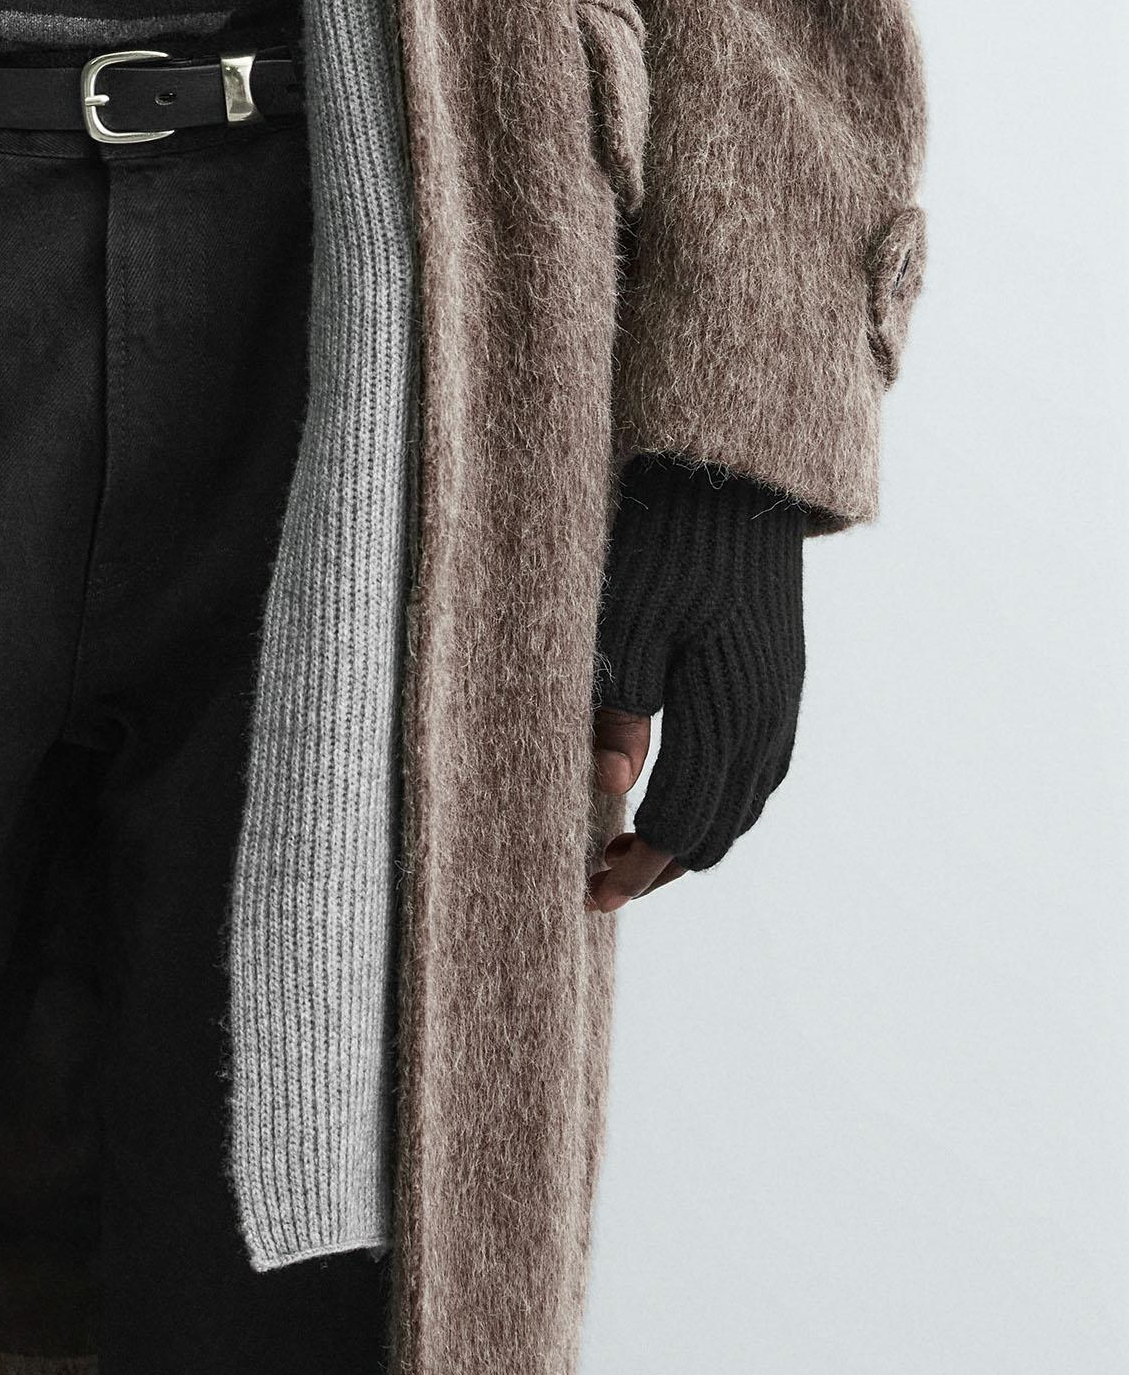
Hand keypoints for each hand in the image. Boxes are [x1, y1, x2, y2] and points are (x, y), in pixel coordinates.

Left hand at [584, 455, 807, 913]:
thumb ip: (621, 702)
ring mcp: (782, 701)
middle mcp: (768, 718)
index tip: (592, 890)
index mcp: (729, 709)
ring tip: (633, 845)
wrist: (738, 484)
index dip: (637, 867)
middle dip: (662, 866)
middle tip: (603, 877)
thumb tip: (613, 784)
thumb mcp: (628, 617)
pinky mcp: (782, 681)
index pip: (682, 822)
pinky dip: (720, 802)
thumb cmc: (670, 544)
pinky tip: (682, 792)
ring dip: (693, 837)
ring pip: (744, 805)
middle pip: (719, 829)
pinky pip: (760, 771)